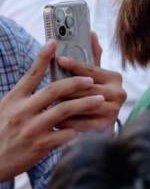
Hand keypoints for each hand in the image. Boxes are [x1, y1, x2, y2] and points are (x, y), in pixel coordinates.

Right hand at [0, 41, 107, 181]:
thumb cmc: (1, 132)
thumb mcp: (6, 108)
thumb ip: (23, 95)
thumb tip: (39, 77)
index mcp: (13, 100)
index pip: (30, 74)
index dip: (42, 57)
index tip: (53, 43)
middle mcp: (21, 111)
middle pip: (53, 90)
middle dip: (75, 82)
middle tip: (91, 80)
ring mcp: (31, 128)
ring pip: (64, 110)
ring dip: (85, 103)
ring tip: (100, 100)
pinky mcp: (40, 145)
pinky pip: (66, 133)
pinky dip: (79, 128)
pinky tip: (89, 125)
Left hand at [54, 33, 124, 131]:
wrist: (102, 126)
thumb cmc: (92, 96)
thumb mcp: (94, 76)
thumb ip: (92, 57)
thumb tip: (91, 33)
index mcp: (115, 77)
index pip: (91, 69)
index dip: (75, 63)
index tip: (59, 59)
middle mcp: (118, 93)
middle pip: (85, 87)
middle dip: (64, 88)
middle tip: (46, 87)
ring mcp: (114, 110)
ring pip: (82, 104)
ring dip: (63, 105)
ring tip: (46, 104)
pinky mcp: (106, 126)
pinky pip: (81, 123)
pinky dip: (66, 122)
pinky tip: (53, 121)